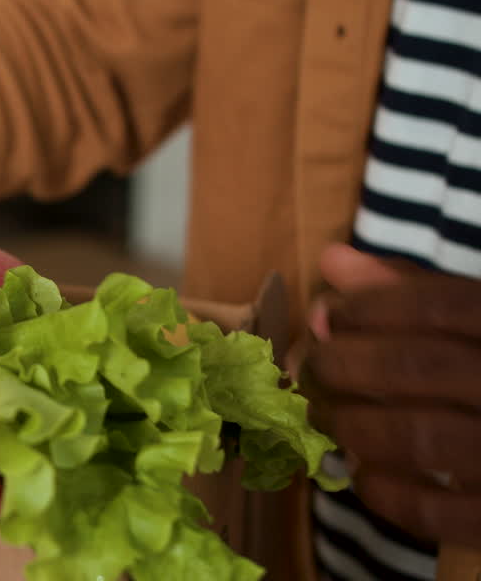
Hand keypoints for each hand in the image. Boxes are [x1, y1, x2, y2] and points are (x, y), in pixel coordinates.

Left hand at [304, 243, 480, 546]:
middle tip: (308, 370)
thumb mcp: (474, 325)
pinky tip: (363, 473)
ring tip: (322, 416)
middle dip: (340, 364)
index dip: (368, 306)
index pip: (438, 303)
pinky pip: (434, 513)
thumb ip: (411, 290)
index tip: (328, 315)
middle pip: (415, 366)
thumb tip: (333, 260)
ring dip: (349, 424)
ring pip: (417, 437)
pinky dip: (384, 492)